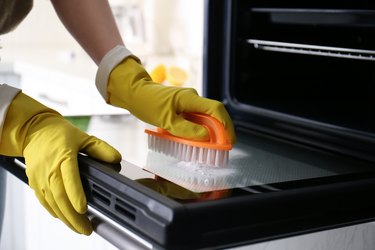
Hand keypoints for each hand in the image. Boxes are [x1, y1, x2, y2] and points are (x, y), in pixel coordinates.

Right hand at [0, 93, 120, 234]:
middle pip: (60, 196)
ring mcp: (40, 176)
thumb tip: (116, 158)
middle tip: (86, 228)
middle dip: (73, 215)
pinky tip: (64, 218)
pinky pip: (43, 201)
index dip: (76, 194)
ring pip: (52, 202)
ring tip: (79, 228)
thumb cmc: (58, 133)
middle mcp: (50, 168)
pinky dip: (54, 212)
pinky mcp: (34, 182)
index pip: (69, 178)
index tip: (83, 208)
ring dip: (65, 217)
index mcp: (63, 156)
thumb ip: (100, 148)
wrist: (34, 130)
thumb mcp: (83, 137)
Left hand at [106, 57, 235, 143]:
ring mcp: (188, 102)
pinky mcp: (183, 107)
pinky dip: (200, 129)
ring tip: (212, 147)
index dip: (226, 124)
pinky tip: (198, 139)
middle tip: (223, 147)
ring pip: (206, 117)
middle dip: (222, 131)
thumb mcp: (166, 121)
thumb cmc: (148, 103)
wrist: (134, 93)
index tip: (230, 140)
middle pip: (214, 114)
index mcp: (191, 98)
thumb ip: (187, 130)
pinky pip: (197, 118)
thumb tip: (206, 137)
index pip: (216, 109)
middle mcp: (193, 98)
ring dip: (211, 131)